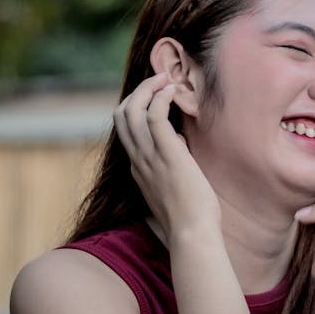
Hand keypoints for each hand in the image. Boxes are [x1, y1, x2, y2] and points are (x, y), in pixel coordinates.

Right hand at [114, 72, 220, 244]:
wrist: (192, 235)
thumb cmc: (191, 217)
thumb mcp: (174, 186)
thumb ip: (171, 165)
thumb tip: (180, 144)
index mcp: (139, 169)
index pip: (127, 131)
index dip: (137, 108)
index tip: (157, 97)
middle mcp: (139, 160)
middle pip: (122, 115)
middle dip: (137, 92)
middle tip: (159, 81)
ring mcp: (150, 157)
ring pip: (132, 111)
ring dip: (148, 88)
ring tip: (166, 79)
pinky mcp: (168, 154)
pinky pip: (154, 116)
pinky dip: (160, 98)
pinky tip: (173, 91)